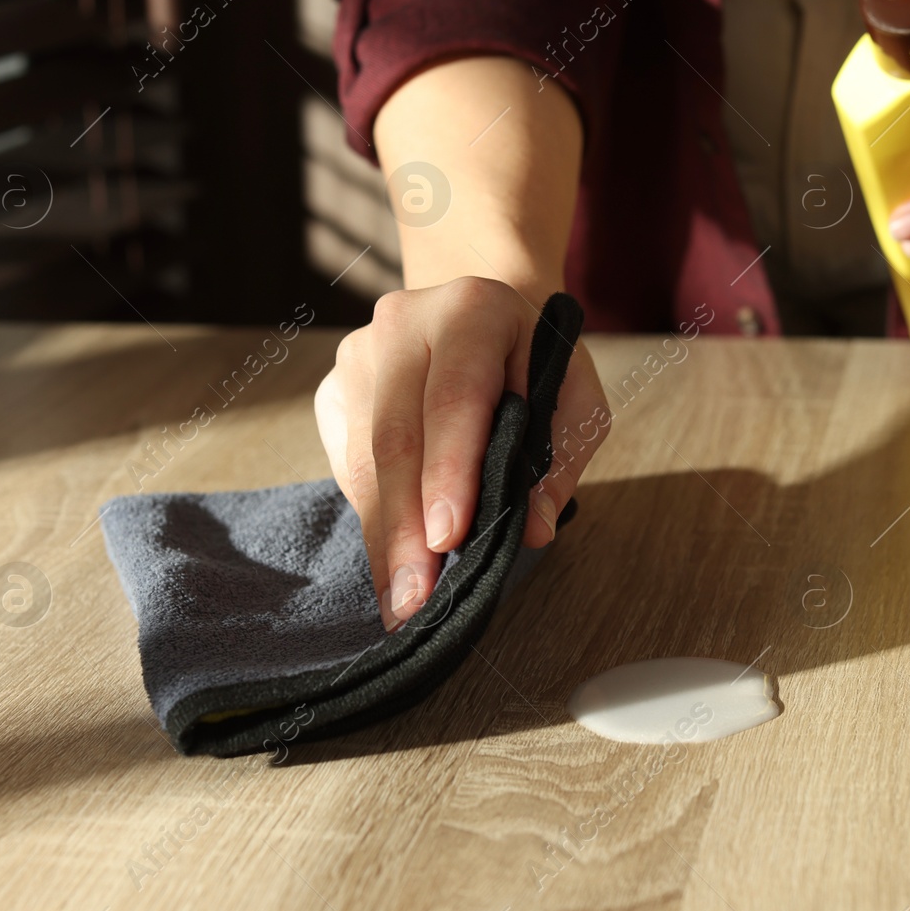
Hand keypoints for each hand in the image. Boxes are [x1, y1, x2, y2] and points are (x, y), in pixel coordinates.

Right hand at [315, 276, 608, 630]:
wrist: (478, 313)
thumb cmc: (534, 361)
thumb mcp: (574, 397)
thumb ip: (560, 458)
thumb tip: (533, 529)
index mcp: (472, 310)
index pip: (454, 399)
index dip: (449, 472)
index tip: (448, 539)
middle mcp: (403, 323)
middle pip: (396, 438)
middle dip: (407, 527)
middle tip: (418, 599)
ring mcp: (358, 356)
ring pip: (364, 459)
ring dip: (385, 536)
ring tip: (404, 601)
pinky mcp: (335, 390)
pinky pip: (348, 467)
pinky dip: (374, 518)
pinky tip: (393, 561)